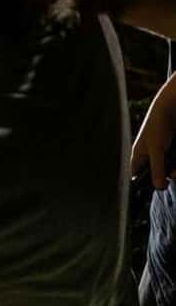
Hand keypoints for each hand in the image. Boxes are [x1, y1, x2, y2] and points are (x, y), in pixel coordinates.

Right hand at [132, 73, 175, 189]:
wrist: (172, 109)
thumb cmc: (158, 126)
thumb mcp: (157, 149)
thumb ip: (157, 169)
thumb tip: (159, 187)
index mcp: (138, 155)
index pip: (135, 176)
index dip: (139, 186)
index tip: (147, 196)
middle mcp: (148, 156)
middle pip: (153, 175)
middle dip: (162, 180)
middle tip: (168, 181)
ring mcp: (161, 154)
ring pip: (166, 171)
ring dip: (172, 173)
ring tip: (175, 173)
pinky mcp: (171, 152)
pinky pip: (172, 165)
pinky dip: (175, 167)